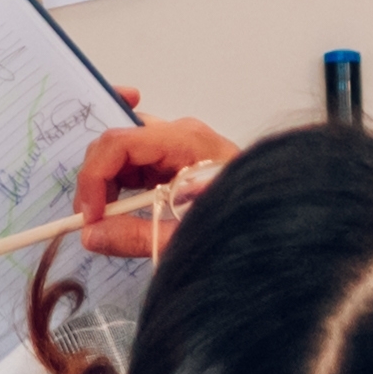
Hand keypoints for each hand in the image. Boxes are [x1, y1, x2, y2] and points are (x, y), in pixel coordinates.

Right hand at [69, 117, 235, 258]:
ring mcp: (180, 146)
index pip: (119, 143)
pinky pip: (139, 164)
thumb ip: (137, 236)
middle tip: (94, 220)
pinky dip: (123, 185)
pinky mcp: (180, 161)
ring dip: (109, 183)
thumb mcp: (188, 238)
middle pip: (118, 142)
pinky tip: (124, 208)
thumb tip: (91, 236)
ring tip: (109, 218)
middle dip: (97, 179)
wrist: (284, 219)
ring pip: (125, 152)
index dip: (94, 178)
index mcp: (186, 143)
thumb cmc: (247, 226)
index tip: (89, 216)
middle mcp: (180, 135)